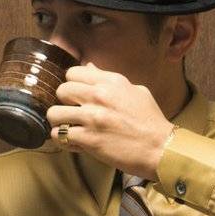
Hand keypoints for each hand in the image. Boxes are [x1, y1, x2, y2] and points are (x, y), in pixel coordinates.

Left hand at [47, 62, 173, 181]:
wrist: (161, 148)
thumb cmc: (151, 121)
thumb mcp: (136, 91)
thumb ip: (109, 79)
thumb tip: (89, 67)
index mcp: (112, 81)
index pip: (73, 72)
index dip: (73, 84)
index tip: (78, 95)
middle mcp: (99, 96)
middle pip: (61, 90)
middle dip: (65, 102)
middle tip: (74, 112)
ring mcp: (92, 118)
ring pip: (54, 113)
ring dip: (59, 122)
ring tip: (69, 128)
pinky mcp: (89, 139)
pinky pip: (59, 136)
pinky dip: (63, 141)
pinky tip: (74, 142)